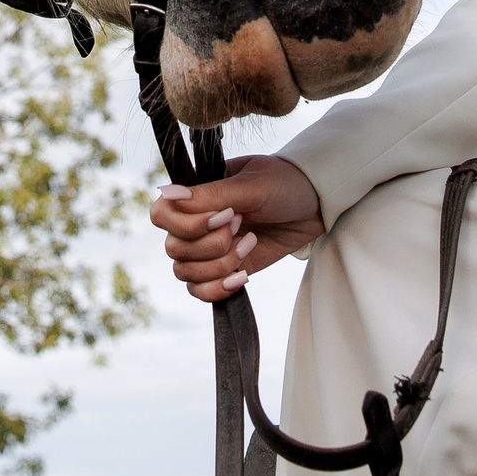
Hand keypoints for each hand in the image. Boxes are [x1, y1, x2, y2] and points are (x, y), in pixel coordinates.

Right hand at [149, 154, 324, 301]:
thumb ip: (210, 194)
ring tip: (249, 244)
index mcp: (196, 194)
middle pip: (174, 249)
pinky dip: (218, 288)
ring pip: (185, 273)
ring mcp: (208, 248)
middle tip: (242, 224)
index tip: (225, 216)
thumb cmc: (283, 184)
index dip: (188, 224)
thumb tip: (165, 193)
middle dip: (212, 244)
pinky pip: (200, 291)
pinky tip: (242, 275)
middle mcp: (196, 222)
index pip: (161, 215)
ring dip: (219, 265)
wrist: (315, 205)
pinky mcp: (223, 270)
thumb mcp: (250, 185)